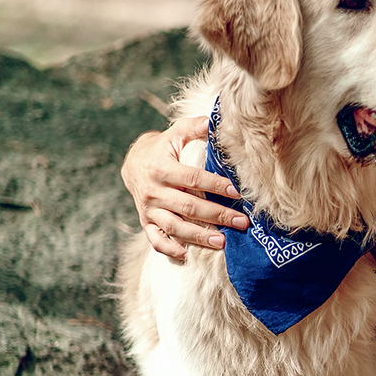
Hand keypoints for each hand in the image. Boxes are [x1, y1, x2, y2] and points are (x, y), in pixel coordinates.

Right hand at [121, 117, 248, 258]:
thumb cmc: (164, 147)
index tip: (237, 192)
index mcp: (160, 168)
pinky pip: (155, 239)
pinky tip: (187, 255)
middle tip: (242, 223)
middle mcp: (153, 191)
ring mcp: (148, 209)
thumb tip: (216, 121)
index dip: (215, 185)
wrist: (133, 163)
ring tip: (223, 243)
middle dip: (217, 215)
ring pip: (174, 227)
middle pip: (188, 206)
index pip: (192, 179)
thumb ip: (195, 127)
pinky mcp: (146, 222)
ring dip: (199, 236)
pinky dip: (169, 249)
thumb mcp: (176, 133)